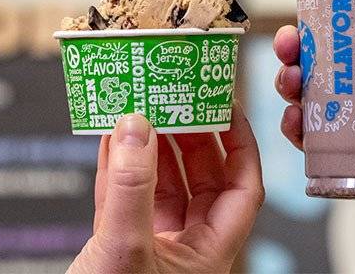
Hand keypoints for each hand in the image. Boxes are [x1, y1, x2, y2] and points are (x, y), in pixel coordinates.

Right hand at [68, 104, 263, 273]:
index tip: (228, 107)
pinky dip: (118, 167)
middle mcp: (186, 245)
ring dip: (151, 147)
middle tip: (177, 100)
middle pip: (201, 177)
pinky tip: (111, 140)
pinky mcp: (117, 248)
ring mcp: (151, 245)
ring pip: (161, 183)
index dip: (241, 143)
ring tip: (143, 110)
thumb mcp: (128, 252)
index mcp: (211, 251)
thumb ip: (133, 188)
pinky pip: (124, 197)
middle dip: (190, 136)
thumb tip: (138, 126)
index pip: (243, 186)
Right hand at [273, 0, 354, 271]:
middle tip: (289, 37)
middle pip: (311, 44)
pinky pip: (306, 130)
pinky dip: (293, 123)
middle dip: (289, 35)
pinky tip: (297, 120)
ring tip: (291, 77)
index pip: (344, 6)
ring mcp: (347, 107)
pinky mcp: (340, 144)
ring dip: (285, 75)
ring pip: (300, 82)